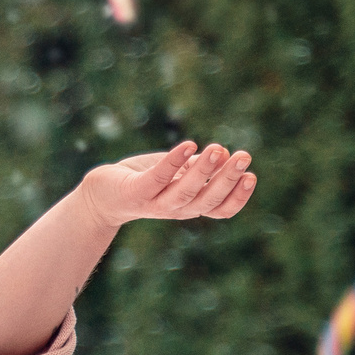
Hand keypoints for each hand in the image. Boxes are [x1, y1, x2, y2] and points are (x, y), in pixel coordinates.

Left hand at [80, 141, 256, 227]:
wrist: (102, 195)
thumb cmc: (145, 181)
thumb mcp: (177, 174)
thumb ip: (199, 168)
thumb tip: (224, 155)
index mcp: (190, 206)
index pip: (220, 209)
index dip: (237, 197)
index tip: (251, 176)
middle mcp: (176, 209)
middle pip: (207, 200)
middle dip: (227, 179)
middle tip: (244, 157)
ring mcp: (155, 202)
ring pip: (185, 191)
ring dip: (203, 171)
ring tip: (219, 148)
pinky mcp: (136, 192)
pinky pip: (158, 178)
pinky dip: (174, 162)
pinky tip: (188, 145)